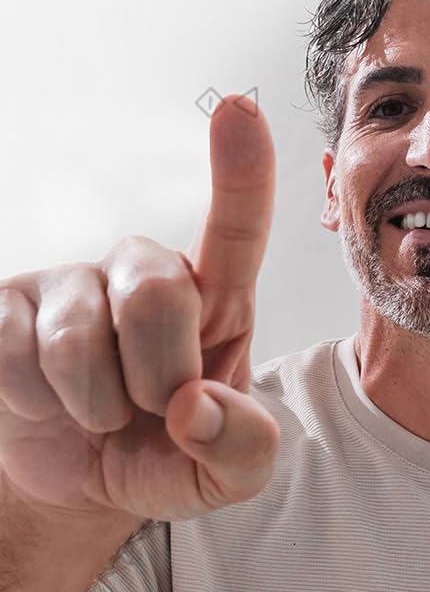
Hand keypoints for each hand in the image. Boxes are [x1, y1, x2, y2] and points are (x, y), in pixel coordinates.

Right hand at [0, 94, 279, 523]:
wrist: (83, 482)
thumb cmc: (168, 455)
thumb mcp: (226, 475)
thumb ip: (244, 449)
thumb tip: (197, 409)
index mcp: (217, 299)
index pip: (236, 227)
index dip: (241, 170)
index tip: (239, 109)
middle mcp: (147, 271)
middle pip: (157, 291)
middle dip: (158, 375)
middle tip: (155, 410)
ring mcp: (73, 283)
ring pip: (81, 332)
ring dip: (94, 401)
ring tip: (101, 413)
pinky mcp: (7, 305)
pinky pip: (13, 350)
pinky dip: (35, 402)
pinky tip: (46, 402)